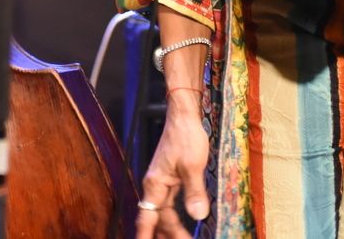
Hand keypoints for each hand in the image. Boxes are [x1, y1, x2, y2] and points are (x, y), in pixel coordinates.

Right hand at [136, 91, 211, 238]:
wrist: (183, 115)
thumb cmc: (185, 135)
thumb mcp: (193, 165)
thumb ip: (194, 192)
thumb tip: (198, 216)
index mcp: (155, 184)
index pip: (148, 216)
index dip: (145, 234)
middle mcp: (155, 185)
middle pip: (156, 217)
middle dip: (165, 235)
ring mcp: (162, 182)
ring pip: (162, 212)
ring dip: (169, 228)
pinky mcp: (170, 178)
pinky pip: (168, 204)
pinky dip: (173, 216)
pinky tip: (180, 223)